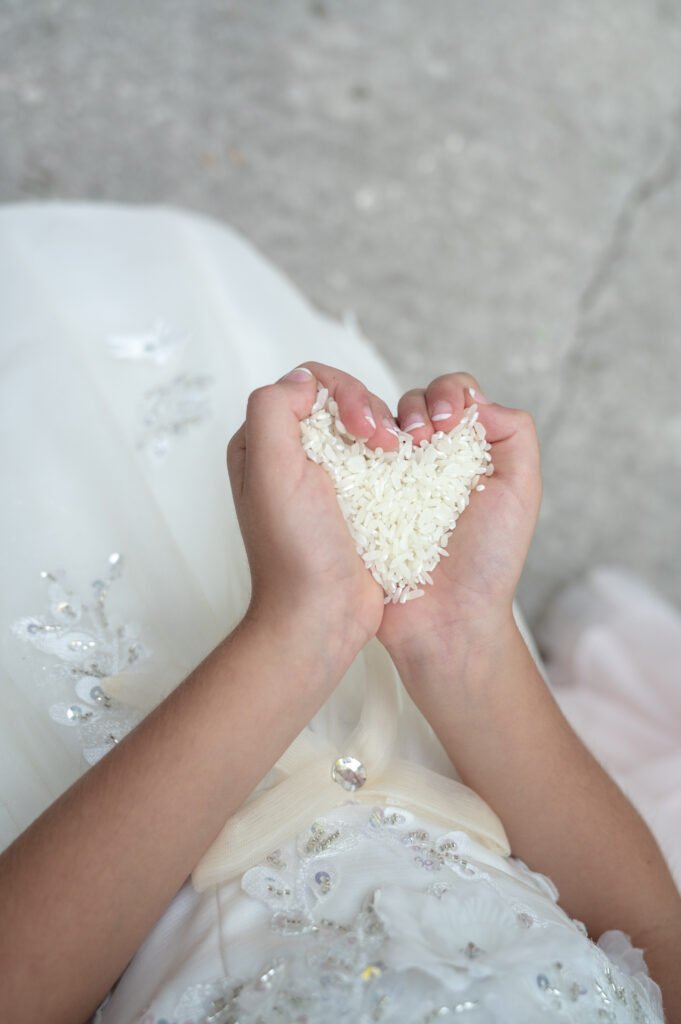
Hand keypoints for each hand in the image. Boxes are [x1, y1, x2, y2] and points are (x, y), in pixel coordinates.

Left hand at [227, 362, 399, 670]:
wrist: (322, 614)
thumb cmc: (295, 551)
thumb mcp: (271, 471)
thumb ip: (275, 410)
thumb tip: (305, 381)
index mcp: (261, 444)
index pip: (307, 385)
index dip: (343, 391)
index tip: (363, 426)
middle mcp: (290, 456)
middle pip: (340, 400)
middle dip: (369, 409)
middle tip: (385, 443)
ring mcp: (325, 479)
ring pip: (365, 426)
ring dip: (390, 431)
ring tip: (400, 455)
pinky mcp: (356, 500)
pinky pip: (381, 459)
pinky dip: (399, 456)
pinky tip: (408, 470)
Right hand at [377, 372, 541, 666]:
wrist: (445, 618)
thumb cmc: (487, 561)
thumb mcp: (521, 491)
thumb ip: (514, 434)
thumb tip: (473, 400)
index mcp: (467, 453)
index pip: (455, 394)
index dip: (448, 396)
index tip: (446, 424)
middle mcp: (426, 460)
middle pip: (412, 402)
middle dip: (415, 407)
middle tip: (421, 439)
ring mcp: (387, 479)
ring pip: (376, 423)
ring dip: (381, 422)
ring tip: (388, 447)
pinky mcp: (356, 500)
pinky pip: (345, 457)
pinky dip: (349, 446)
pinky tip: (359, 457)